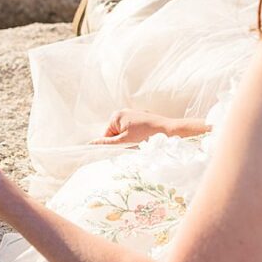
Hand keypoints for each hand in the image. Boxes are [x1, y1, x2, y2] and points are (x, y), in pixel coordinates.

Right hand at [87, 108, 208, 145]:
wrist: (170, 131)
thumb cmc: (147, 136)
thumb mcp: (124, 142)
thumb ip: (106, 144)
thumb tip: (90, 144)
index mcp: (116, 115)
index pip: (106, 136)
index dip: (113, 146)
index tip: (123, 150)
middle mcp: (123, 112)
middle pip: (116, 134)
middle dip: (123, 143)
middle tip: (134, 147)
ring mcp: (134, 114)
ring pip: (126, 133)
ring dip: (131, 141)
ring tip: (142, 143)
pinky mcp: (144, 118)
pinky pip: (135, 130)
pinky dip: (138, 137)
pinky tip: (147, 139)